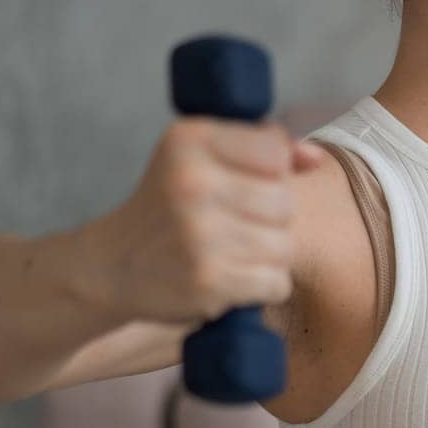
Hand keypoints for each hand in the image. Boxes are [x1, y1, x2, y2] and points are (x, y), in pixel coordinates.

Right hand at [87, 119, 326, 323]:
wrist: (113, 266)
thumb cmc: (169, 209)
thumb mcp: (201, 161)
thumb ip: (261, 149)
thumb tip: (313, 158)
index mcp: (190, 140)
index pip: (275, 150)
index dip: (270, 172)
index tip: (242, 184)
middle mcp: (193, 182)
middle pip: (285, 203)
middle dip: (268, 221)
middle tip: (229, 226)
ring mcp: (200, 233)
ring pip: (285, 246)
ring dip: (266, 257)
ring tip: (228, 253)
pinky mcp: (210, 279)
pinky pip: (276, 283)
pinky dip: (260, 287)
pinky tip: (229, 278)